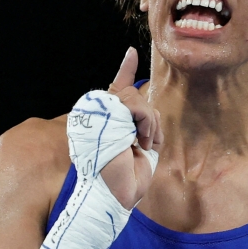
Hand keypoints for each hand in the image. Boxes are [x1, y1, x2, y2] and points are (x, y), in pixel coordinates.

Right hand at [100, 47, 163, 208]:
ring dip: (148, 125)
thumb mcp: (142, 145)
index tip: (132, 54)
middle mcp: (100, 115)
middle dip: (149, 121)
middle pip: (136, 97)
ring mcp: (98, 113)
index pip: (119, 88)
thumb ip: (143, 122)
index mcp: (109, 121)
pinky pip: (137, 105)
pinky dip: (145, 124)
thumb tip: (147, 103)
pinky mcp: (102, 113)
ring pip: (137, 99)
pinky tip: (139, 142)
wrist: (116, 194)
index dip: (126, 69)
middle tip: (144, 144)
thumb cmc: (128, 179)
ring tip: (141, 146)